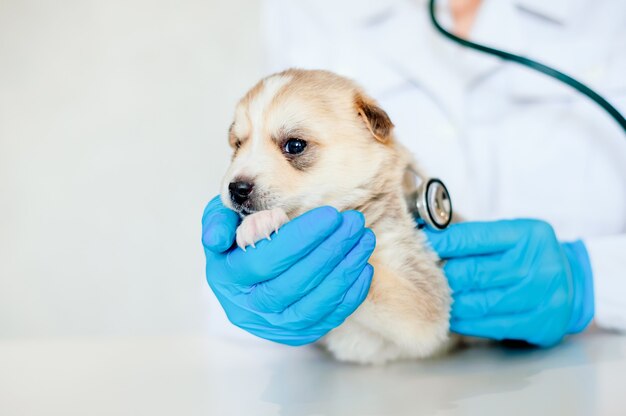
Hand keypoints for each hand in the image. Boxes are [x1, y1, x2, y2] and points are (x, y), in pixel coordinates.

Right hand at [201, 196, 375, 345]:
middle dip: (329, 251)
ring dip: (345, 271)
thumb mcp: (219, 223)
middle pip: (293, 284)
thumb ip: (218, 222)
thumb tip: (219, 238)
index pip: (265, 261)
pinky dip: (350, 295)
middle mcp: (248, 309)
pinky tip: (363, 267)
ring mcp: (273, 326)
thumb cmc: (236, 241)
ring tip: (364, 239)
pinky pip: (327, 319)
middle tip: (354, 223)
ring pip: (313, 305)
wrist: (245, 275)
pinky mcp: (296, 334)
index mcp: (227, 278)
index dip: (300, 238)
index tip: (330, 215)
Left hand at [424, 220, 593, 346]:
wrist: (575, 285)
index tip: (421, 244)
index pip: (476, 237)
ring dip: (450, 302)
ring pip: (479, 302)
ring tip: (432, 298)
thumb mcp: (512, 237)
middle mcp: (538, 265)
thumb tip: (428, 238)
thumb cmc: (530, 257)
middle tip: (422, 275)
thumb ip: (475, 238)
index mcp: (529, 235)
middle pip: (475, 272)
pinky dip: (465, 322)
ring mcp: (541, 297)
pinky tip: (450, 317)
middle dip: (443, 274)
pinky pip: (490, 325)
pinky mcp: (539, 324)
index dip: (444, 242)